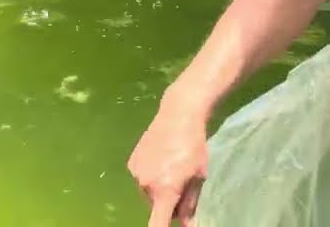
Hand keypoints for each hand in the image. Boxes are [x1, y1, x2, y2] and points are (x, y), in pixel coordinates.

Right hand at [126, 101, 209, 226]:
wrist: (178, 114)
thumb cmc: (195, 146)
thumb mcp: (198, 176)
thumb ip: (190, 204)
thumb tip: (187, 224)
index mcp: (165, 190)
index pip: (156, 223)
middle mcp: (146, 185)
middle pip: (156, 205)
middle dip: (168, 201)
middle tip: (182, 181)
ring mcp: (136, 173)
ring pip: (148, 192)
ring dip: (158, 187)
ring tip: (172, 165)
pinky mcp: (131, 162)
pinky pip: (142, 177)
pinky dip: (150, 174)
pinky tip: (161, 158)